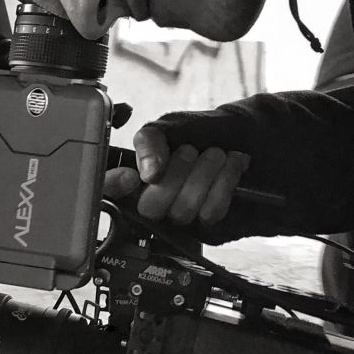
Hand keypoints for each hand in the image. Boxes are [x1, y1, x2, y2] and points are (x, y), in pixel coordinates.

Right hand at [104, 123, 250, 226]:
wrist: (245, 137)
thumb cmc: (202, 131)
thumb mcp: (169, 126)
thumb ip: (149, 141)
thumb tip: (148, 174)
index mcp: (134, 176)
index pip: (107, 191)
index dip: (113, 186)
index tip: (132, 176)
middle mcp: (152, 201)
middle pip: (149, 206)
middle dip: (177, 173)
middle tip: (191, 150)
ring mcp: (179, 218)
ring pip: (182, 210)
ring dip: (205, 173)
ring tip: (215, 155)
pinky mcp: (207, 227)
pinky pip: (209, 214)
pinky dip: (224, 183)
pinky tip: (229, 168)